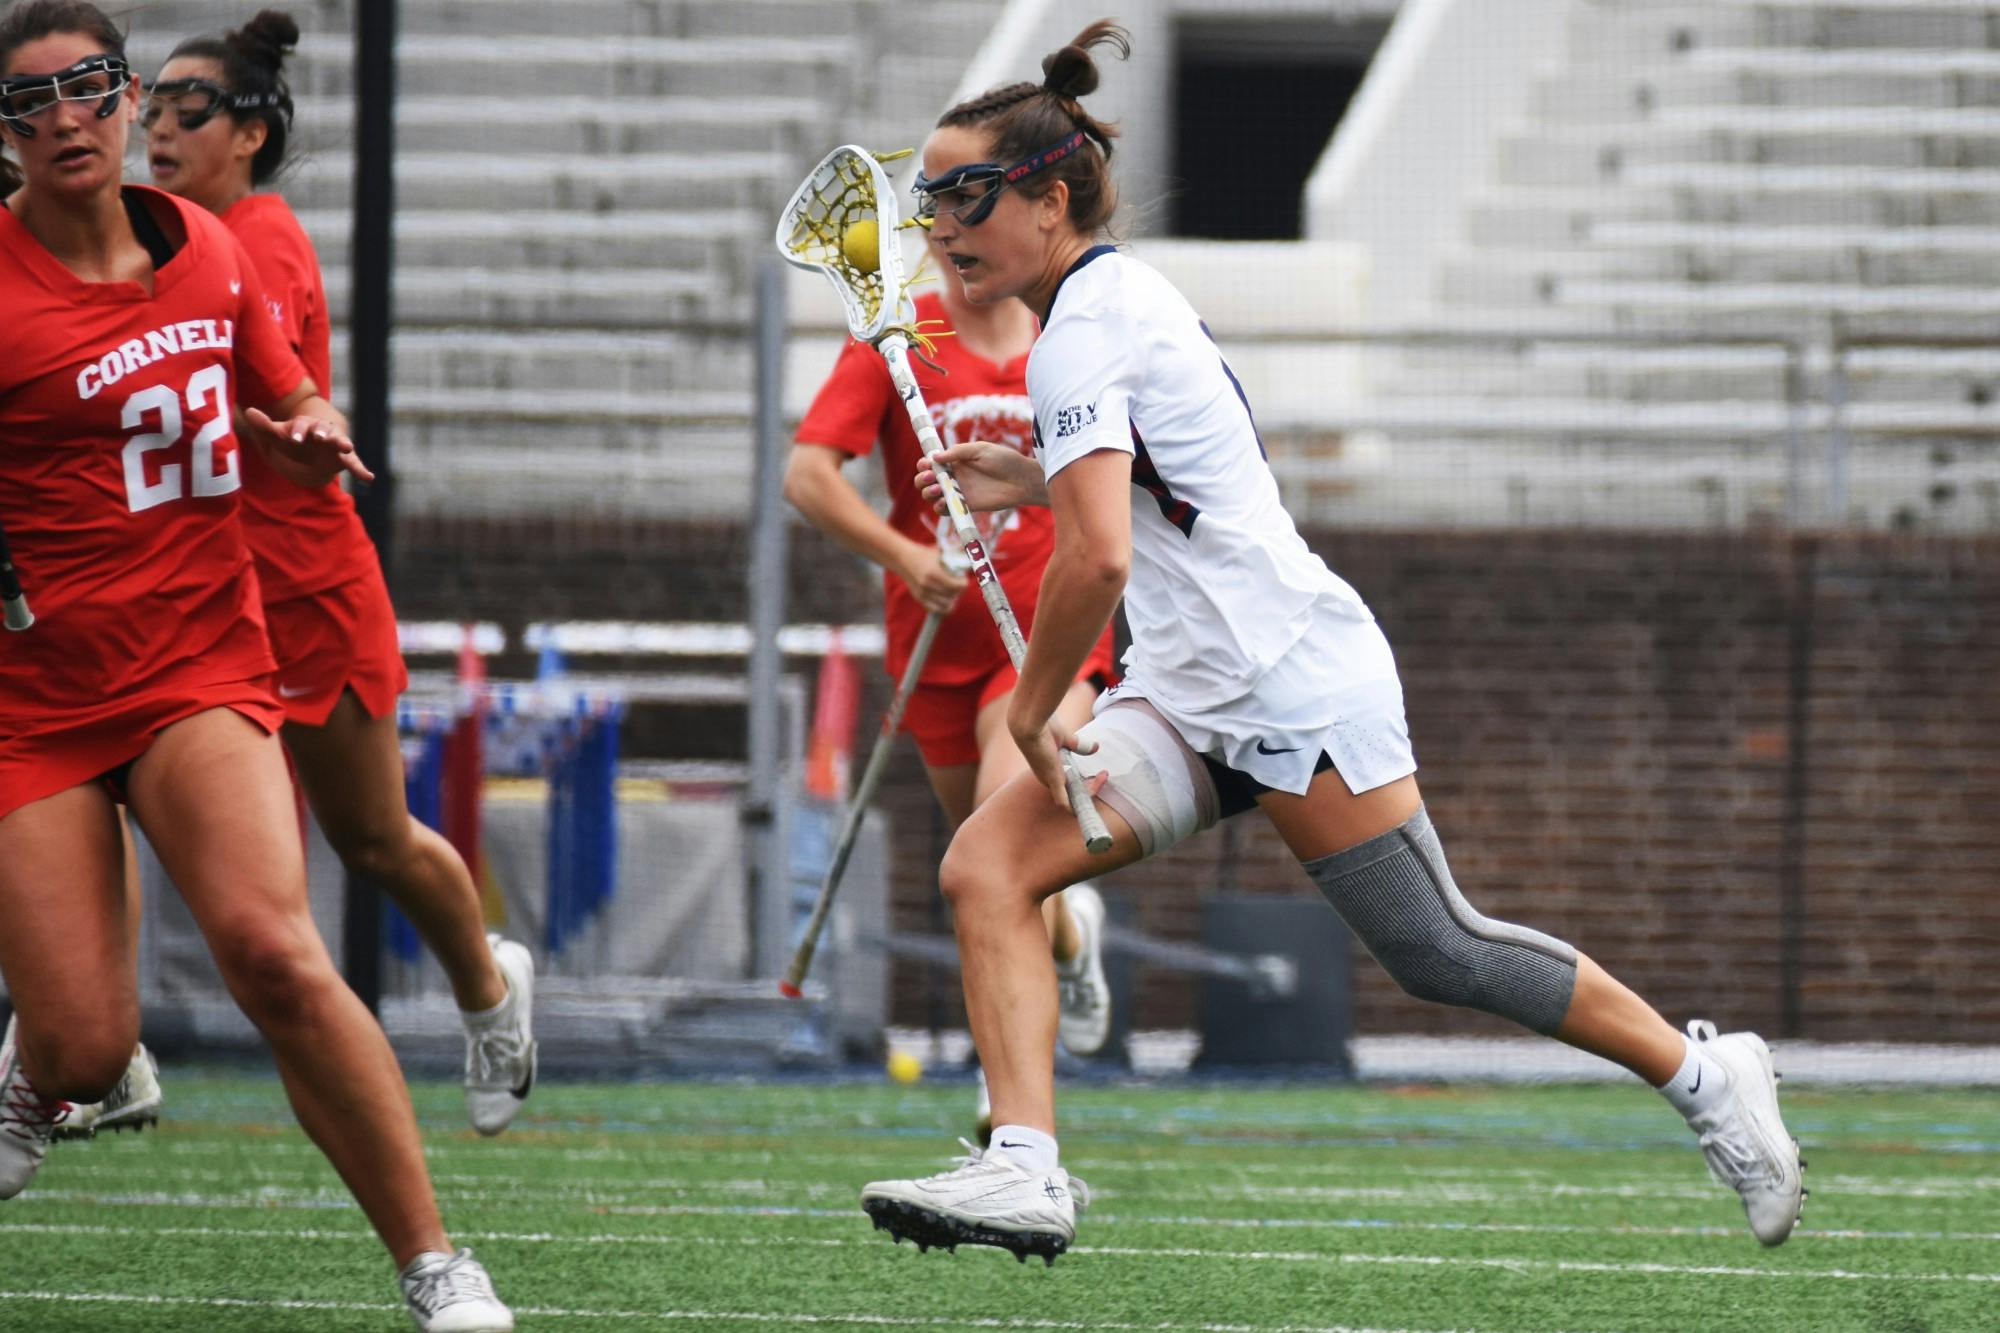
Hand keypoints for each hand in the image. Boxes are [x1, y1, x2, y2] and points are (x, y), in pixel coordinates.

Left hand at [244, 407, 373, 484]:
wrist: (310, 456)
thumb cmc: (293, 443)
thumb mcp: (277, 436)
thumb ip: (264, 425)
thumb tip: (248, 411)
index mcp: (305, 425)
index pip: (301, 425)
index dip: (298, 432)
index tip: (294, 438)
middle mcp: (323, 432)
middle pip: (323, 430)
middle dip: (322, 432)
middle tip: (319, 437)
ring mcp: (335, 445)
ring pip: (340, 442)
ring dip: (343, 443)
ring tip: (347, 446)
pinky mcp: (344, 459)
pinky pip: (354, 464)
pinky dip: (362, 470)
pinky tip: (370, 478)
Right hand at [896, 540, 965, 615]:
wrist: (903, 558)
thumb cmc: (925, 554)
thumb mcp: (941, 551)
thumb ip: (957, 551)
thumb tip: (975, 552)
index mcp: (935, 572)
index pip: (958, 586)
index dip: (964, 584)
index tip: (963, 580)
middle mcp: (928, 584)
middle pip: (953, 595)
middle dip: (958, 591)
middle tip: (959, 585)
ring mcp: (923, 593)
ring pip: (946, 604)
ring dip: (952, 599)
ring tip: (952, 592)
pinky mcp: (919, 598)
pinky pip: (935, 609)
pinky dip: (943, 607)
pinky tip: (946, 601)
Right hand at [916, 440, 1044, 516]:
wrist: (1021, 480)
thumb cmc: (1004, 460)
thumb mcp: (980, 449)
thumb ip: (958, 452)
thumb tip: (935, 456)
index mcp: (954, 461)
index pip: (931, 463)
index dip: (924, 464)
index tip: (927, 463)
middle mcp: (953, 477)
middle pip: (926, 480)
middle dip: (922, 479)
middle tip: (931, 476)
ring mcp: (958, 492)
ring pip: (932, 496)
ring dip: (927, 493)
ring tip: (937, 488)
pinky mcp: (965, 506)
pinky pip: (946, 510)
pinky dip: (939, 507)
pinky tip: (943, 502)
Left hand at [1009, 707, 1102, 812]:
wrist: (1030, 723)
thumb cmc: (1043, 726)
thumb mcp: (1065, 739)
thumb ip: (1079, 746)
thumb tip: (1096, 748)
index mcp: (1050, 770)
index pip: (1072, 784)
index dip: (1089, 783)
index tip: (1101, 772)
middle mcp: (1049, 779)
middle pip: (1074, 794)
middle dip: (1093, 787)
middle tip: (1104, 774)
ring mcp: (1050, 781)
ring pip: (1072, 800)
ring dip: (1089, 793)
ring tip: (1101, 779)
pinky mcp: (1052, 780)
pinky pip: (1064, 803)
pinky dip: (1075, 810)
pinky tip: (1087, 810)